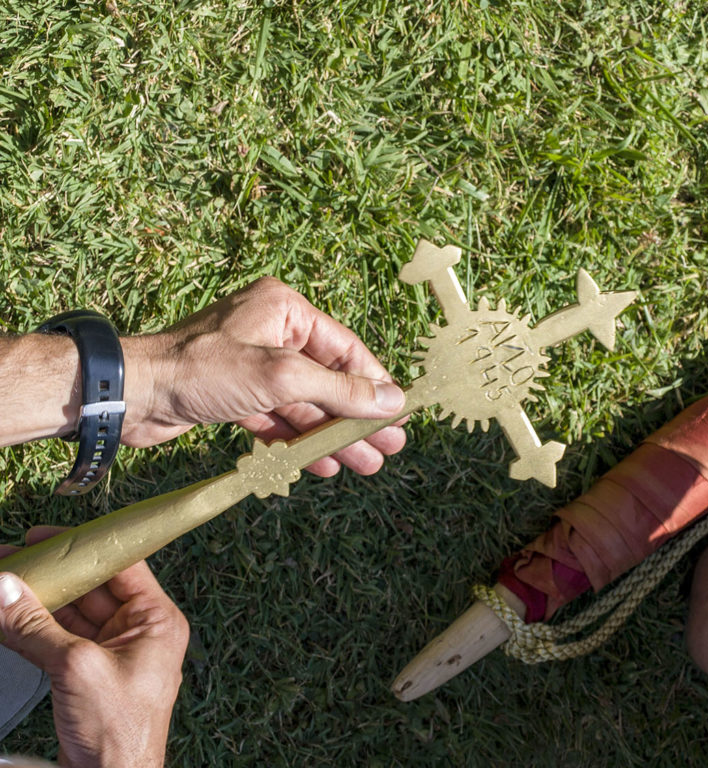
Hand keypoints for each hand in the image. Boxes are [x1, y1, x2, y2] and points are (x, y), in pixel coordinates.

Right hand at [0, 527, 188, 767]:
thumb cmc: (119, 731)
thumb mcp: (75, 668)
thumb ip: (36, 627)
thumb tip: (5, 589)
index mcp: (156, 620)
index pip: (123, 566)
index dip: (86, 547)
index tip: (47, 536)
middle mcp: (139, 631)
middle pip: (92, 588)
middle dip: (51, 574)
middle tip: (12, 558)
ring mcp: (114, 653)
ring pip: (71, 613)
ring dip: (36, 601)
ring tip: (3, 582)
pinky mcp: (90, 673)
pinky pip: (59, 639)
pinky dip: (32, 629)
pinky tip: (6, 617)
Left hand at [121, 277, 406, 475]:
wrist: (130, 394)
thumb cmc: (201, 370)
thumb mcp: (281, 378)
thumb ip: (340, 390)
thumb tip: (392, 401)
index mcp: (284, 310)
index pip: (346, 349)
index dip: (375, 384)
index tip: (399, 416)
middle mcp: (271, 332)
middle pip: (328, 379)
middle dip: (356, 417)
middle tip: (387, 448)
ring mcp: (252, 364)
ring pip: (304, 403)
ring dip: (330, 435)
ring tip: (363, 465)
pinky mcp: (234, 393)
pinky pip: (277, 417)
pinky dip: (297, 440)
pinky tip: (319, 463)